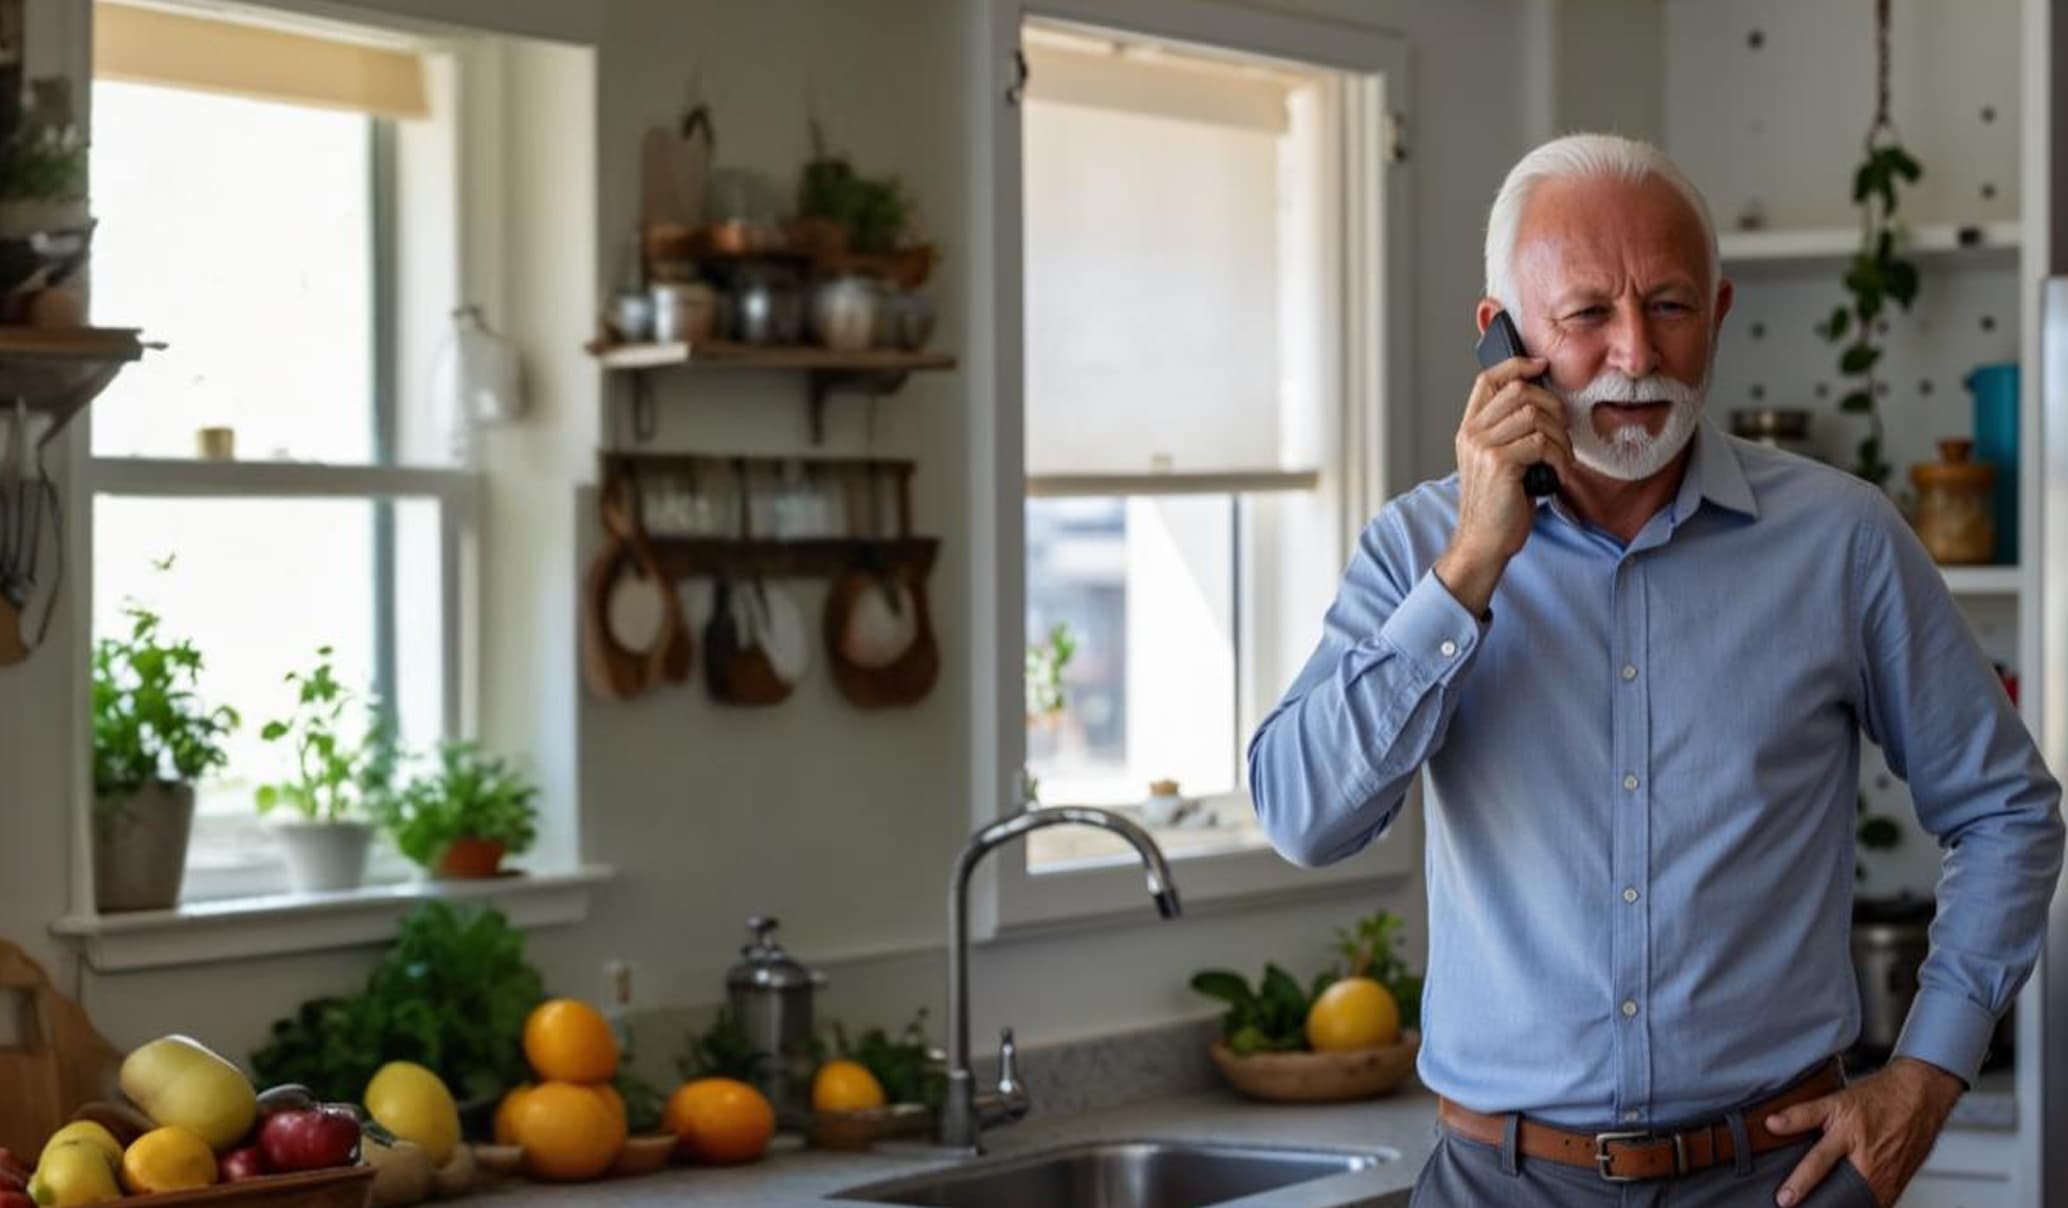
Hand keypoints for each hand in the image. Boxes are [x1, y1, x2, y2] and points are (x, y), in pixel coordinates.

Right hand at [1435, 356, 1572, 615]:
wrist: (1483, 541)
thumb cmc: (1497, 505)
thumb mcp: (1497, 462)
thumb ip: (1508, 432)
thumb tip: (1544, 404)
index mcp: (1469, 429)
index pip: (1488, 379)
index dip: (1517, 365)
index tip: (1541, 366)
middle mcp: (1472, 433)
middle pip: (1519, 391)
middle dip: (1552, 406)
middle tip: (1562, 431)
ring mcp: (1483, 447)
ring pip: (1534, 414)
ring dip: (1559, 436)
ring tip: (1562, 458)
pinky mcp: (1499, 463)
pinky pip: (1541, 442)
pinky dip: (1559, 456)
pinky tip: (1558, 472)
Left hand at [1766, 1058, 1964, 1206]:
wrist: (1920, 1098)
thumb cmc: (1878, 1098)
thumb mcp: (1836, 1100)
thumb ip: (1802, 1114)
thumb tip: (1771, 1124)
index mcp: (1849, 1137)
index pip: (1818, 1163)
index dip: (1799, 1182)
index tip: (1784, 1200)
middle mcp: (1868, 1161)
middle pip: (1840, 1192)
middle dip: (1822, 1203)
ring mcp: (1886, 1177)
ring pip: (1858, 1202)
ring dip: (1841, 1206)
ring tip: (1822, 1206)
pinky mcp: (1897, 1186)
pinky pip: (1876, 1204)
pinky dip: (1860, 1206)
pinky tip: (1846, 1205)